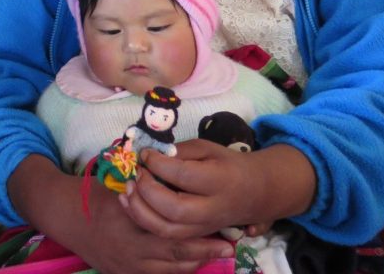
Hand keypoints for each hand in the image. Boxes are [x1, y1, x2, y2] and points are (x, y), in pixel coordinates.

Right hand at [8, 155, 233, 273]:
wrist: (64, 216)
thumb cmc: (94, 195)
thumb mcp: (119, 185)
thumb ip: (145, 190)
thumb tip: (177, 180)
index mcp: (131, 228)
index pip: (173, 238)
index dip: (201, 239)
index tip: (225, 233)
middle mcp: (132, 254)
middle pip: (177, 259)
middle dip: (205, 254)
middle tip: (228, 247)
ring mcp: (127, 268)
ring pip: (170, 271)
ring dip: (194, 262)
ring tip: (214, 252)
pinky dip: (176, 268)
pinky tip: (189, 260)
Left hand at [121, 139, 313, 238]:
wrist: (255, 192)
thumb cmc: (227, 164)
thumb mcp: (206, 148)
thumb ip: (178, 151)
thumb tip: (148, 155)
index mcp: (220, 181)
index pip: (183, 176)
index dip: (157, 164)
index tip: (145, 154)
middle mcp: (212, 209)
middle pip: (174, 209)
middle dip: (147, 190)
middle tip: (137, 173)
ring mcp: (204, 227)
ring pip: (167, 230)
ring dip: (140, 210)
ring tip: (127, 189)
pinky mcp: (195, 235)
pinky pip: (165, 235)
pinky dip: (143, 220)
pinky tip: (130, 202)